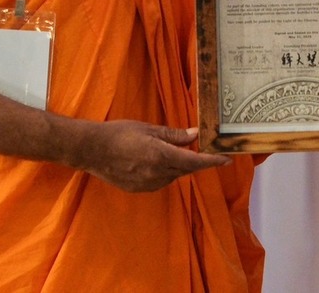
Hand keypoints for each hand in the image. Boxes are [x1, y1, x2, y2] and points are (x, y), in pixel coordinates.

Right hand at [74, 121, 229, 192]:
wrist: (92, 150)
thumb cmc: (119, 133)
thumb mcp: (148, 129)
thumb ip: (173, 135)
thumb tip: (194, 135)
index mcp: (161, 156)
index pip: (194, 162)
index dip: (212, 161)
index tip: (227, 159)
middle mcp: (157, 173)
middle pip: (185, 169)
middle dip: (195, 160)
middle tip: (201, 149)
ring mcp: (148, 184)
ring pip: (172, 176)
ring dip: (177, 165)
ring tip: (170, 151)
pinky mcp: (139, 189)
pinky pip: (159, 181)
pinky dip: (164, 172)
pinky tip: (155, 161)